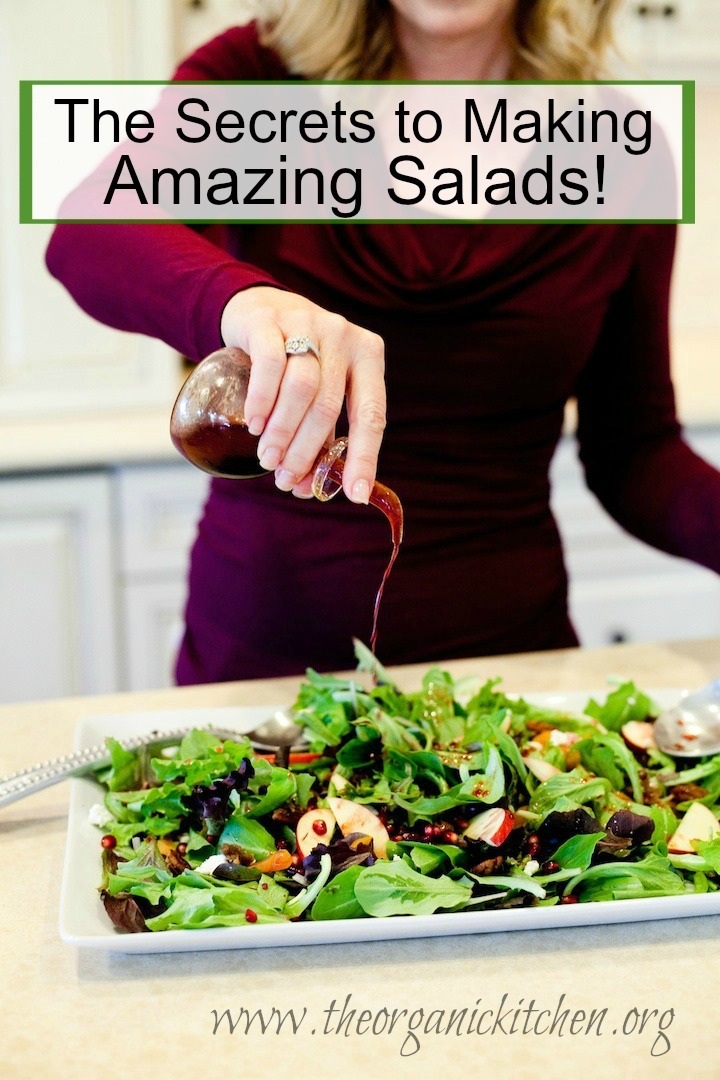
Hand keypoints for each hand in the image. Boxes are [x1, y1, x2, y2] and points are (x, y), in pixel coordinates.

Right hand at [220, 287, 386, 502]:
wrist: (261, 308)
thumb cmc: (297, 362)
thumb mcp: (320, 391)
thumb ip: (319, 436)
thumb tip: (305, 489)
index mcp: (369, 356)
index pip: (372, 415)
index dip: (364, 458)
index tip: (355, 494)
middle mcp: (344, 336)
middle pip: (328, 406)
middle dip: (305, 451)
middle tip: (285, 479)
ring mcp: (309, 324)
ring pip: (301, 388)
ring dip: (282, 431)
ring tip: (267, 458)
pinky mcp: (271, 320)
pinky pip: (270, 364)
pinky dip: (262, 400)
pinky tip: (254, 424)